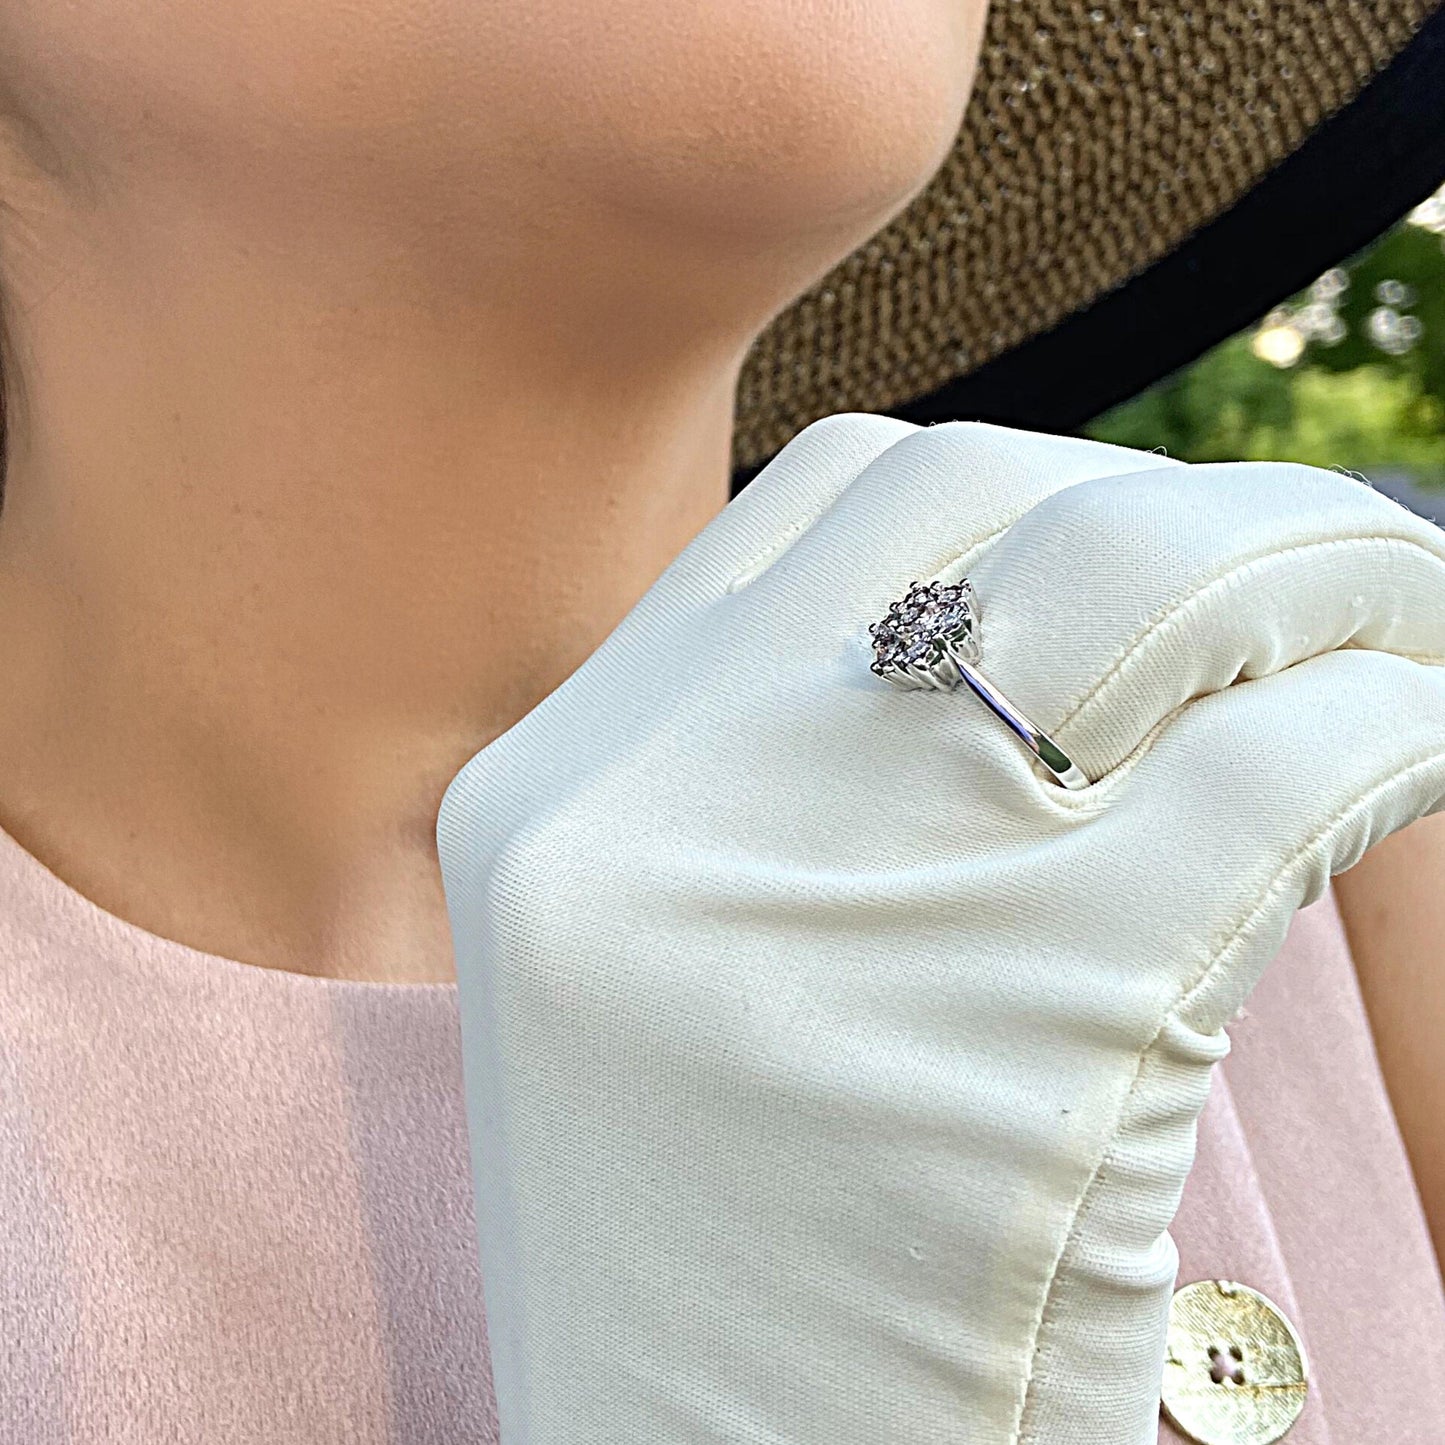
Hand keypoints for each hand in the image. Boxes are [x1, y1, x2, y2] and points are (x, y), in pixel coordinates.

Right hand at [436, 415, 1444, 1443]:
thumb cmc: (722, 1282)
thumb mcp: (681, 986)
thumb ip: (792, 787)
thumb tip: (1039, 630)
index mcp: (550, 796)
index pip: (831, 515)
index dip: (1017, 500)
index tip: (1133, 567)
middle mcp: (649, 803)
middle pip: (978, 496)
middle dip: (1169, 503)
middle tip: (1305, 572)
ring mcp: (837, 890)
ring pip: (1144, 578)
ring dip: (1315, 565)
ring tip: (1397, 619)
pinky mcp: (1046, 1006)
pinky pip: (1284, 766)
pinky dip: (1392, 724)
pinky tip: (1418, 747)